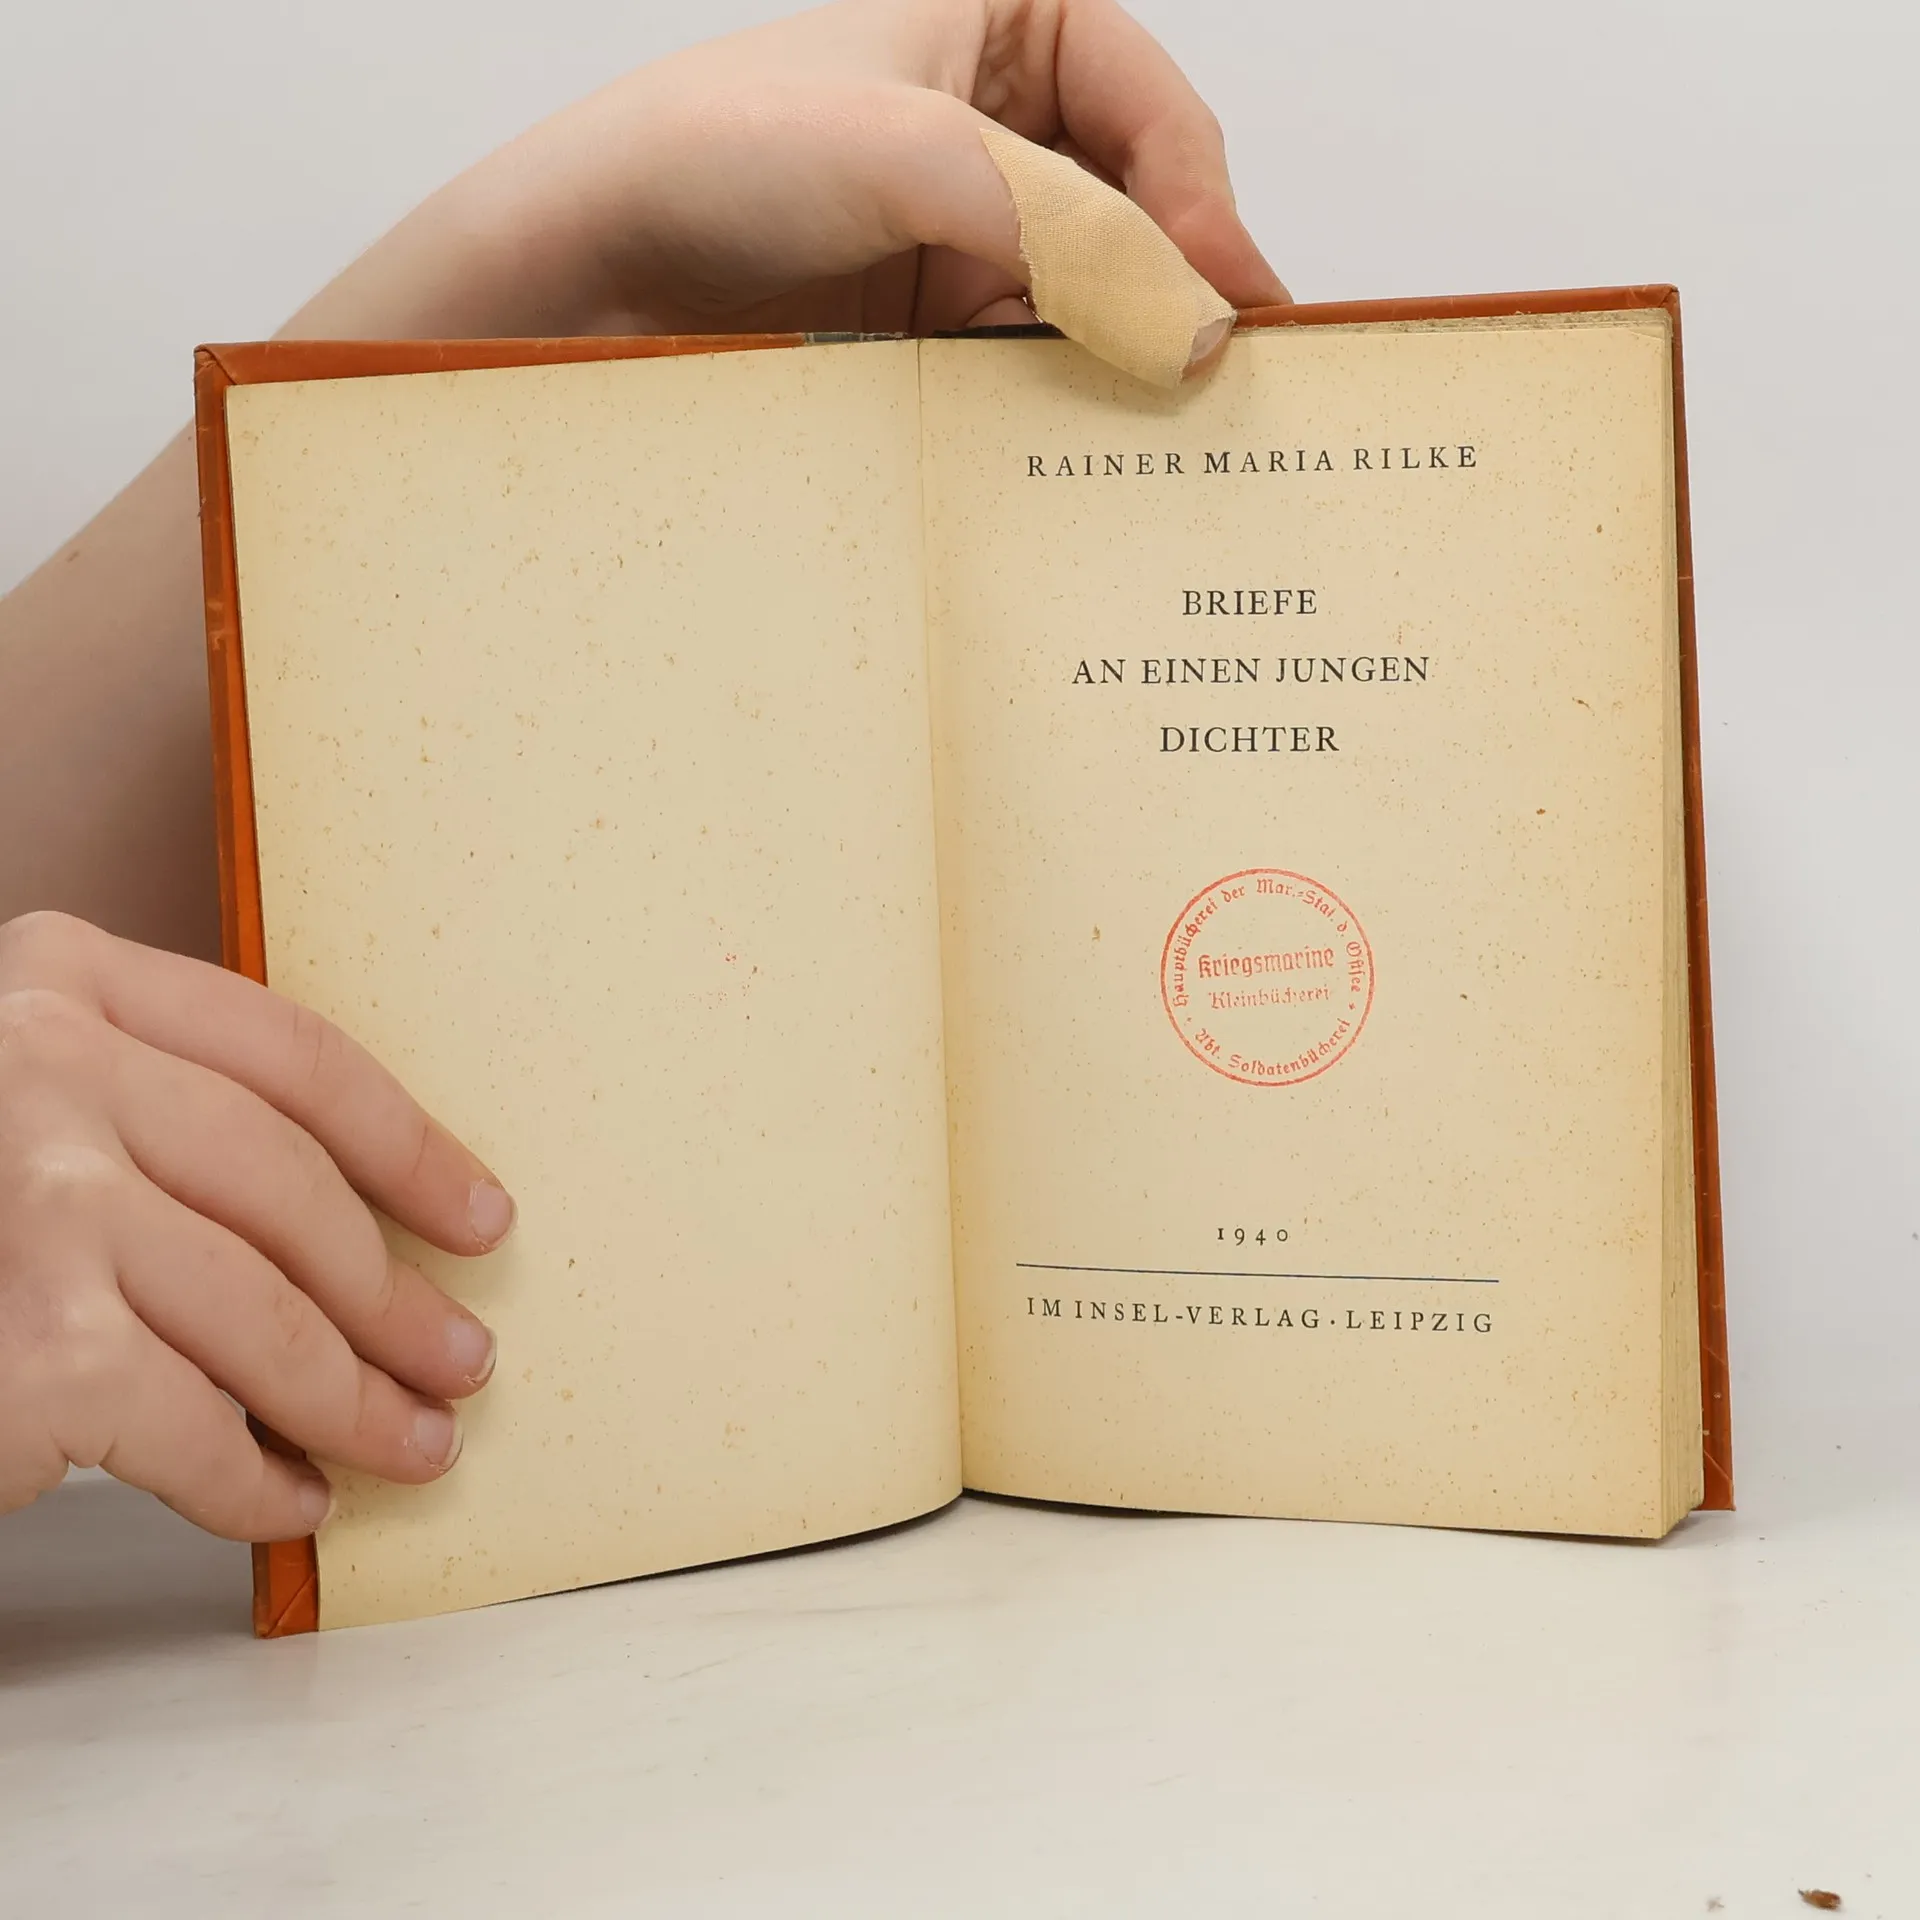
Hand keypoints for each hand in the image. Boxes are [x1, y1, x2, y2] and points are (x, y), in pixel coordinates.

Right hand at [0, 913, 512, 1539]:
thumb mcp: (36, 1111)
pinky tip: (290, 1500)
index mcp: (63, 978)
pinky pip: (192, 1425)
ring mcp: (33, 1200)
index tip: (483, 1218)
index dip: (410, 1147)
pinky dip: (255, 1481)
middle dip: (394, 1295)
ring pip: (262, 1312)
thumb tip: (372, 1225)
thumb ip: (158, 1114)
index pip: (294, 1056)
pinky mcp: (31, 1345)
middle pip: (289, 1189)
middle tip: (461, 1363)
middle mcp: (42, 1065)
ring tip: (412, 1445)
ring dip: (354, 1399)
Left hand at [292, 0, 1285, 350]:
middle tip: (1226, 385)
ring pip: (1089, 299)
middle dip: (1177, 293)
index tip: (1225, 303)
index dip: (1202, 203)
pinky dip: (1058, 403)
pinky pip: (1027, 364)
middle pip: (1138, 213)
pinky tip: (1081, 446)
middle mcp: (996, 129)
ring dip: (1123, 359)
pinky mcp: (931, 329)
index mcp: (1005, 24)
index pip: (1153, 111)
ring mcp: (963, 236)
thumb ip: (1064, 230)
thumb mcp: (912, 152)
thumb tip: (1193, 324)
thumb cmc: (715, 154)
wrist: (585, 273)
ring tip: (1167, 432)